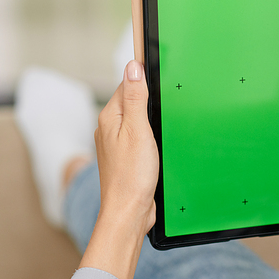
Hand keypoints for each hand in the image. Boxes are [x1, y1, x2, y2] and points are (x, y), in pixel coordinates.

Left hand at [79, 61, 158, 278]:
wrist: (129, 212)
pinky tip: (161, 142)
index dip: (144, 77)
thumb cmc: (132, 175)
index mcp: (109, 118)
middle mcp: (109, 129)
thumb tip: (132, 67)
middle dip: (149, 98)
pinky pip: (140, 138)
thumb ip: (135, 98)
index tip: (161, 72)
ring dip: (151, 118)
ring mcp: (117, 145)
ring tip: (165, 120)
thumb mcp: (138, 130)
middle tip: (169, 98)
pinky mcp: (127, 158)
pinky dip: (151, 136)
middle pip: (131, 101)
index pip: (127, 84)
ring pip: (136, 121)